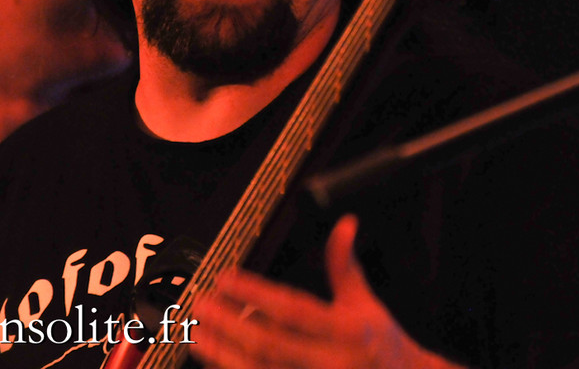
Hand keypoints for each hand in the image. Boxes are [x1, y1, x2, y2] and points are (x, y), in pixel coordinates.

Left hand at [189, 215, 464, 368]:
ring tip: (197, 334)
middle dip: (231, 324)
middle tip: (201, 303)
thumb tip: (344, 223)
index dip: (256, 294)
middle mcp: (331, 362)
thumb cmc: (381, 344)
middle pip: (271, 343)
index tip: (225, 278)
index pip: (293, 309)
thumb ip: (344, 264)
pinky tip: (215, 361)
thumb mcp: (365, 301)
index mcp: (347, 330)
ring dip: (224, 355)